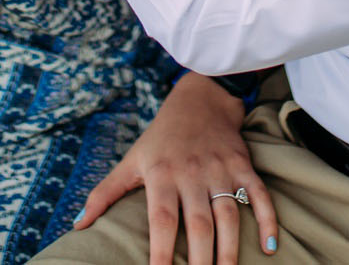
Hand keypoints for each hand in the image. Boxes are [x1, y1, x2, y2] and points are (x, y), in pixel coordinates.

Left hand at [75, 73, 278, 263]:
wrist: (200, 99)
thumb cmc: (160, 138)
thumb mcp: (131, 161)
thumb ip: (105, 194)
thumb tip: (78, 224)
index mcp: (161, 175)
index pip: (162, 220)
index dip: (161, 252)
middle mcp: (191, 173)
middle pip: (199, 224)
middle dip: (201, 260)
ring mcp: (220, 169)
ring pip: (229, 215)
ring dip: (231, 249)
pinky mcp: (243, 165)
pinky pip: (258, 194)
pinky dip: (267, 219)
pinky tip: (270, 247)